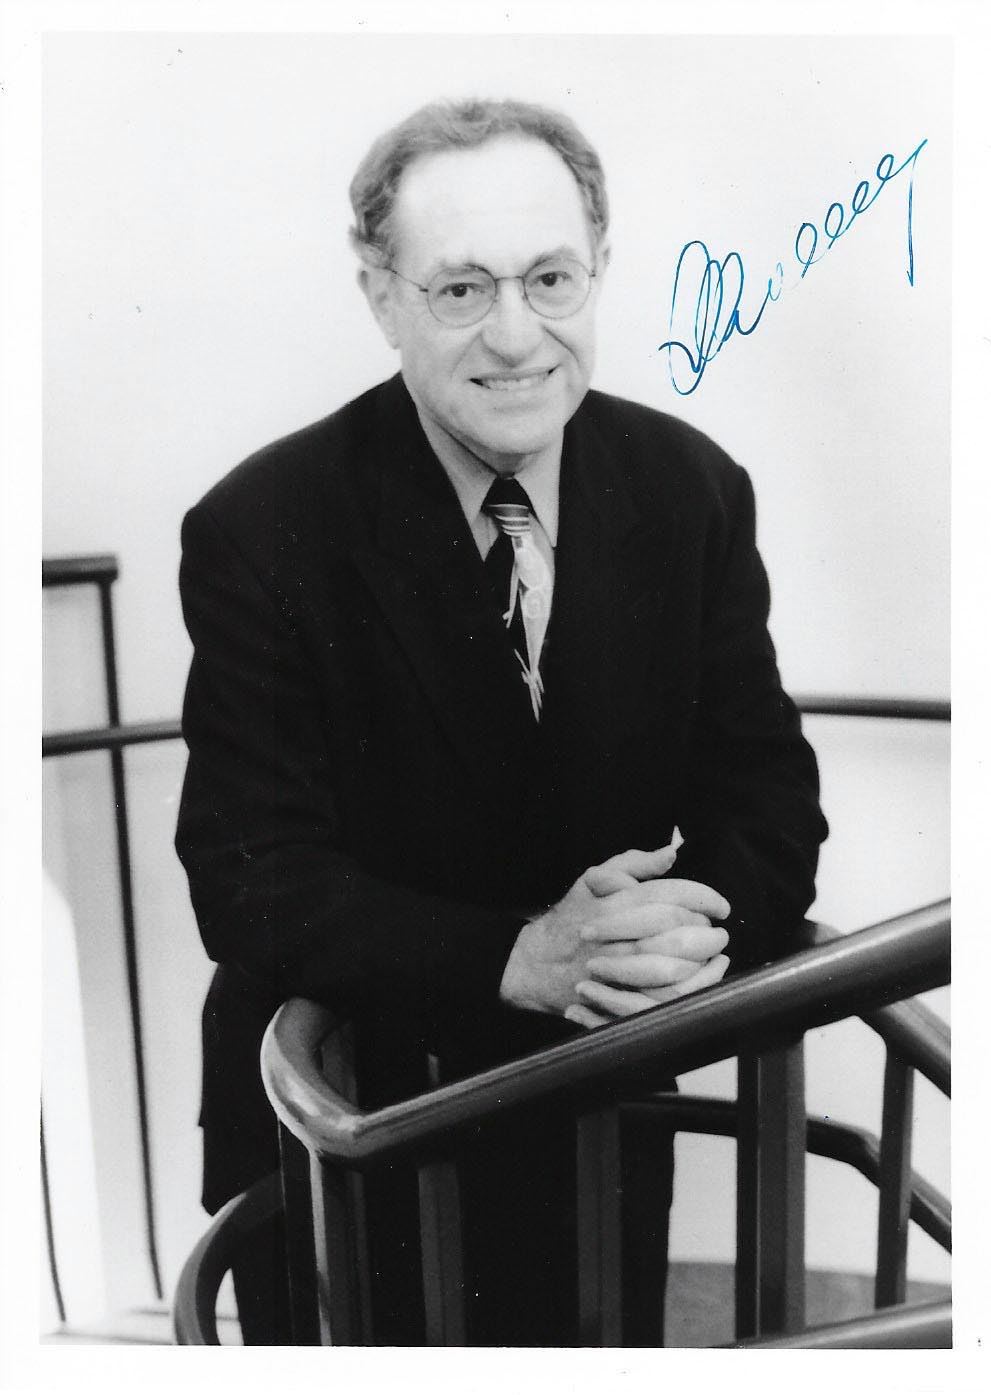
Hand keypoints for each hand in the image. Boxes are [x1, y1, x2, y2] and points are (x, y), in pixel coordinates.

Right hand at [498, 846, 729, 1016]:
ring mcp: (618, 971)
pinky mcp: (620, 999)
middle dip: (707, 931)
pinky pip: (665, 999)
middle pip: (678, 932)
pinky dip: (691, 989)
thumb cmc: (572, 916)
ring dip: (703, 960)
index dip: (704, 899)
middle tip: (719, 931)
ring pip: (676, 968)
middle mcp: (617, 936)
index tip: (721, 907)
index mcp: (613, 903)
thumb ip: (635, 862)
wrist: (537, 964)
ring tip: (714, 954)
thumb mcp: (594, 878)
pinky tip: (702, 978)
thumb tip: (672, 851)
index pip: (671, 896)